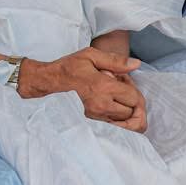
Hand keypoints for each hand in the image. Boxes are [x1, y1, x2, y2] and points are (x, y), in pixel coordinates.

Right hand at [18, 48, 147, 132]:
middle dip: (132, 102)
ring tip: (119, 100)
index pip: (134, 98)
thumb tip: (137, 64)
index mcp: (103, 87)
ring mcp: (96, 116)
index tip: (123, 81)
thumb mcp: (91, 56)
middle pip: (132, 112)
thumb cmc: (69, 67)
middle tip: (122, 90)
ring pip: (126, 124)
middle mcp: (101, 105)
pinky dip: (120, 121)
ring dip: (127, 112)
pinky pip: (116, 128)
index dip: (133, 88)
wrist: (49, 82)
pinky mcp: (92, 122)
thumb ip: (115, 60)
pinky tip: (113, 107)